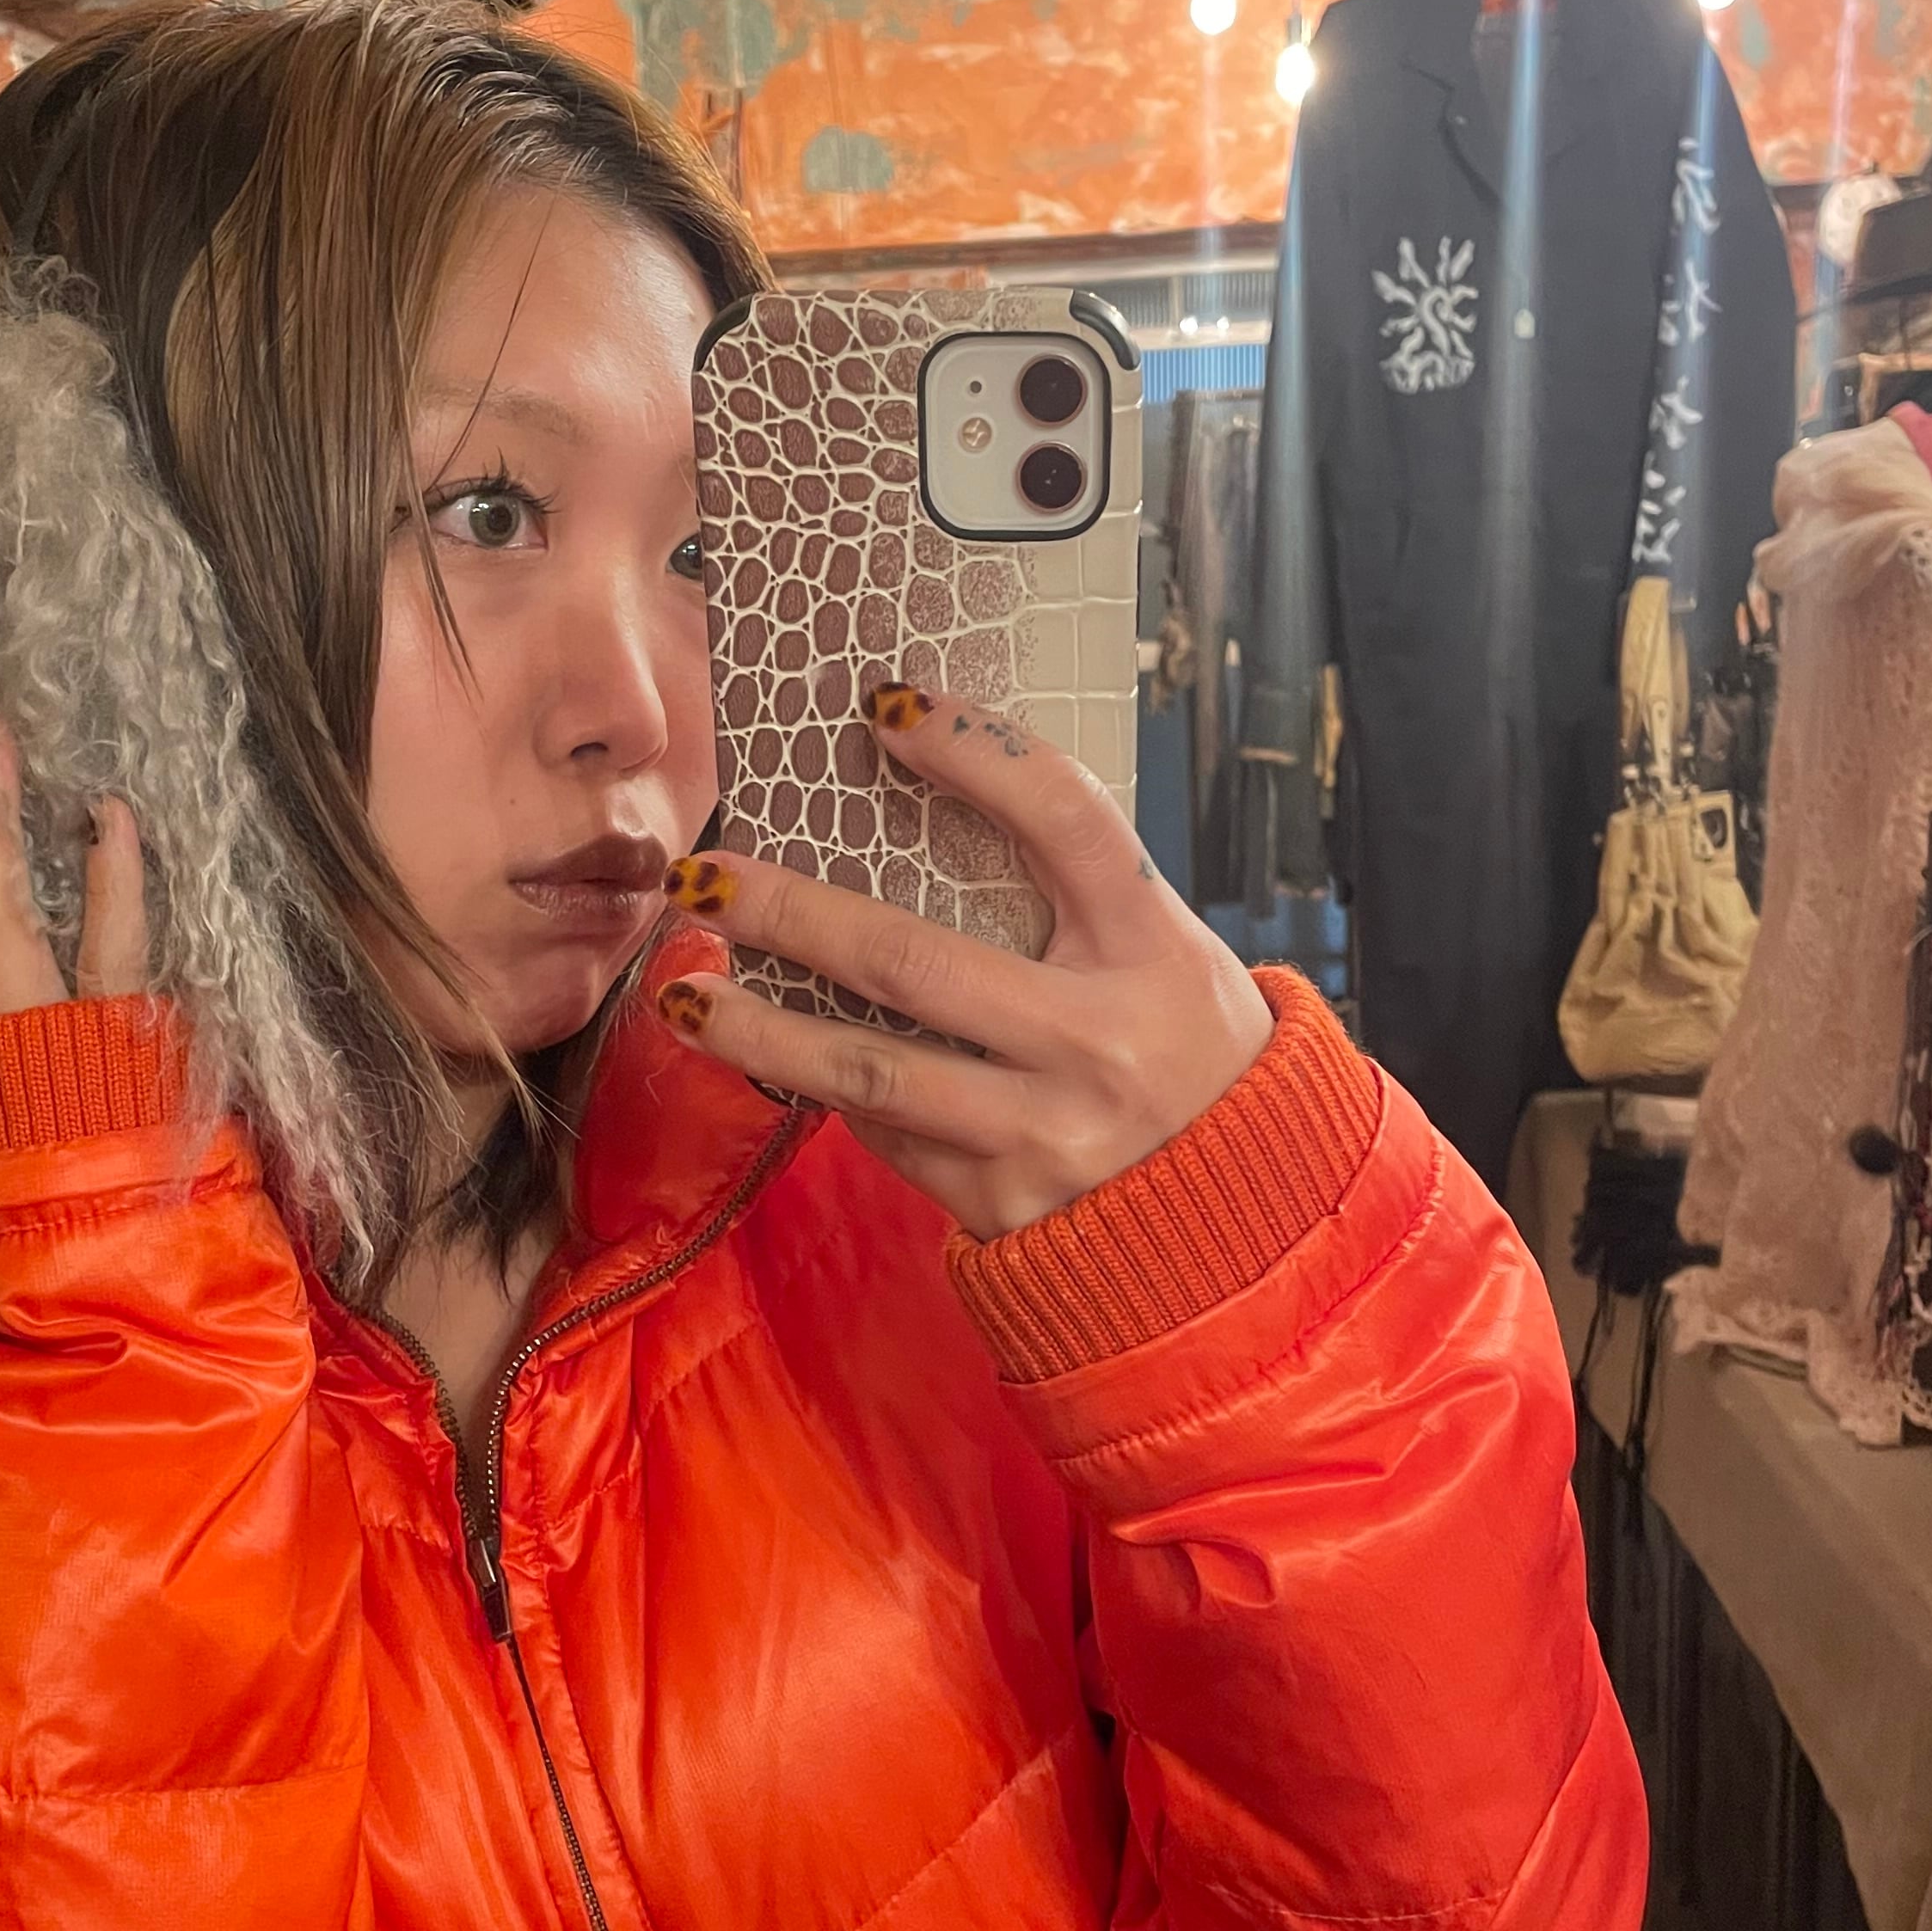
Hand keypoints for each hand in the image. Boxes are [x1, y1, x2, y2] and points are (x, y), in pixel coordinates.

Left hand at [655, 686, 1273, 1238]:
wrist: (1246, 1224)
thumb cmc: (1194, 1060)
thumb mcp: (1170, 959)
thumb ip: (1077, 902)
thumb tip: (931, 813)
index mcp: (1155, 950)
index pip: (1064, 818)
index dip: (975, 750)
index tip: (886, 706)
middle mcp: (1096, 1040)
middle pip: (913, 959)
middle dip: (792, 914)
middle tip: (703, 875)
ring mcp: (1043, 1129)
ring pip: (869, 1068)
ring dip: (761, 1027)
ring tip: (685, 995)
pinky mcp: (1001, 1201)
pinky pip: (888, 1132)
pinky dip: (826, 1088)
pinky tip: (773, 1056)